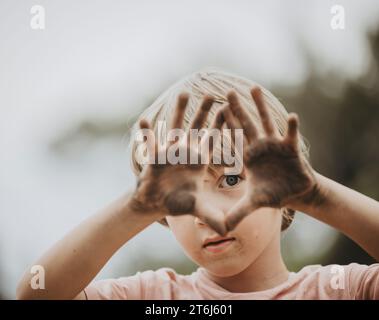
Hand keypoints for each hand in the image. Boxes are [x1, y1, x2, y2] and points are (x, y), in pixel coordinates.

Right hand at [129, 93, 227, 234]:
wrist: (156, 202)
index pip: (212, 140)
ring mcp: (170, 151)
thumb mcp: (197, 208)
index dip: (220, 126)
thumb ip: (212, 215)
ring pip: (175, 126)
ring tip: (183, 93)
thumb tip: (227, 230)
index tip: (229, 111)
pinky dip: (147, 133)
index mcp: (199, 160)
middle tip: (211, 94)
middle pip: (196, 127)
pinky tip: (144, 121)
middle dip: (203, 111)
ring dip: (179, 111)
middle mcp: (185, 152)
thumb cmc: (177, 202)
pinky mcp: (155, 156)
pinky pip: (151, 142)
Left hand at [223, 88, 319, 230]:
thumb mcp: (253, 203)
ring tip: (254, 88)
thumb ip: (237, 212)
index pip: (232, 140)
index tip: (211, 114)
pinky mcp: (291, 148)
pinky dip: (291, 127)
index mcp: (247, 157)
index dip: (223, 127)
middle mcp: (259, 146)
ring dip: (260, 106)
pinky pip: (290, 135)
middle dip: (237, 108)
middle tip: (227, 91)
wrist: (295, 193)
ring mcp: (274, 145)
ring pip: (266, 122)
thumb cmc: (273, 194)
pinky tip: (292, 116)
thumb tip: (221, 227)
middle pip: (246, 124)